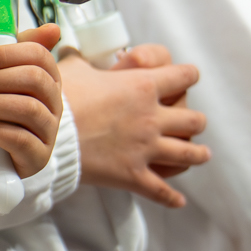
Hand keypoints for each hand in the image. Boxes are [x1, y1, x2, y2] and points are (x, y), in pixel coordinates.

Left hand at [0, 26, 62, 191]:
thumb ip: (14, 51)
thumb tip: (52, 28)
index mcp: (46, 78)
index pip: (39, 54)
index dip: (8, 54)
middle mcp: (53, 103)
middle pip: (35, 78)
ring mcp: (48, 131)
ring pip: (29, 108)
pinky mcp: (38, 157)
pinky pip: (21, 139)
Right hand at [63, 44, 207, 209]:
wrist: (47, 134)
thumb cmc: (60, 97)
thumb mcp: (73, 67)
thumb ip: (82, 59)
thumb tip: (72, 49)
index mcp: (142, 86)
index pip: (183, 76)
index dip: (188, 75)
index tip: (189, 76)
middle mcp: (152, 117)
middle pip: (193, 119)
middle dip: (195, 120)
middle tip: (195, 122)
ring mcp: (146, 148)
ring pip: (187, 153)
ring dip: (197, 154)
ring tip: (204, 155)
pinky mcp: (133, 175)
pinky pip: (160, 190)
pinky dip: (172, 198)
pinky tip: (180, 201)